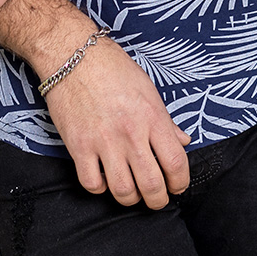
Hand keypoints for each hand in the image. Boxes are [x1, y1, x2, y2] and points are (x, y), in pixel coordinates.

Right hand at [43, 35, 191, 209]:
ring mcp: (104, 142)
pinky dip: (100, 187)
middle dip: (158, 199)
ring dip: (131, 198)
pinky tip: (104, 177)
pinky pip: (92, 184)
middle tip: (156, 197)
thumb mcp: (148, 89)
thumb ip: (166, 120)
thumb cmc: (112, 67)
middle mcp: (130, 133)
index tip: (177, 185)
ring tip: (132, 190)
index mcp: (152, 117)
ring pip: (123, 192)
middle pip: (152, 186)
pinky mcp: (79, 146)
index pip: (176, 163)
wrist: (73, 55)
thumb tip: (182, 141)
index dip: (180, 182)